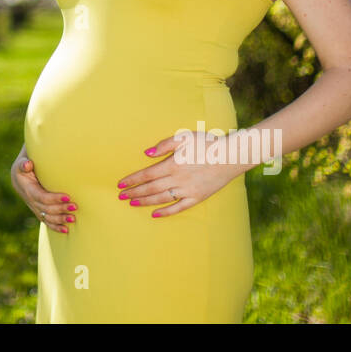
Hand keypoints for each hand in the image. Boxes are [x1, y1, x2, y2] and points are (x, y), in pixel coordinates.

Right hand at [11, 152, 76, 233]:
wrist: (18, 177)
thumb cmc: (24, 166)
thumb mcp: (21, 163)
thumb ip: (23, 164)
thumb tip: (27, 164)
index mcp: (28, 190)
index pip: (42, 197)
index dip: (54, 199)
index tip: (67, 197)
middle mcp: (31, 201)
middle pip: (47, 209)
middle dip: (61, 209)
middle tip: (75, 206)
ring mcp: (35, 208)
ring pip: (48, 217)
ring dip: (60, 219)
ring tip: (73, 218)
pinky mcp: (39, 211)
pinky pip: (47, 221)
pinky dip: (56, 227)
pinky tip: (66, 230)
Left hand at [115, 131, 243, 217]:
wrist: (230, 157)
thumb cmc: (207, 144)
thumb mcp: (184, 137)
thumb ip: (164, 145)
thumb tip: (146, 153)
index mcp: (172, 164)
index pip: (146, 174)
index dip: (132, 180)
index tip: (120, 184)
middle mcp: (177, 180)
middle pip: (150, 188)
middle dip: (134, 192)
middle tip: (120, 196)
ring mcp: (187, 190)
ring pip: (161, 199)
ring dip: (145, 202)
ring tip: (132, 203)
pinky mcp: (197, 198)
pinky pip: (178, 208)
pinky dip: (165, 212)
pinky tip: (155, 214)